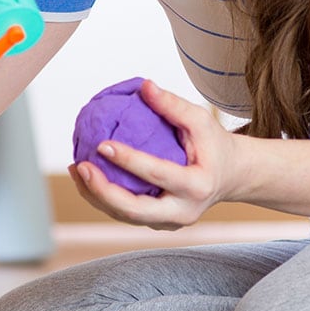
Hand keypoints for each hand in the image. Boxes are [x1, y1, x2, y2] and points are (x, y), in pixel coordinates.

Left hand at [69, 80, 237, 229]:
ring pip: (125, 216)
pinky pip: (127, 214)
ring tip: (78, 168)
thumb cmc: (214, 145)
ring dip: (96, 195)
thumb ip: (173, 105)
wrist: (231, 176)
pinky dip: (104, 197)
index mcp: (197, 186)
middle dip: (102, 191)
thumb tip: (144, 86)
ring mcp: (170, 223)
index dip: (128, 161)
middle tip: (82, 165)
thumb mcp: (201, 120)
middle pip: (135, 211)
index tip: (102, 144)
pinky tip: (88, 176)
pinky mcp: (159, 224)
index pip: (158, 174)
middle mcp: (184, 211)